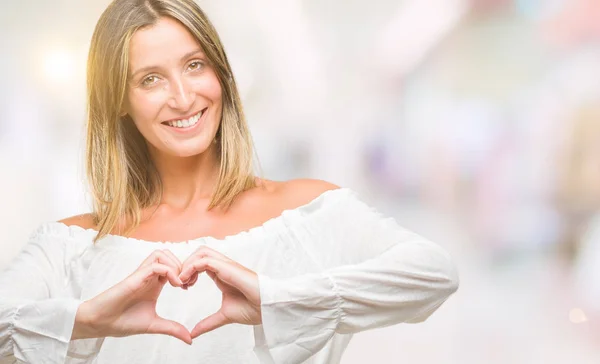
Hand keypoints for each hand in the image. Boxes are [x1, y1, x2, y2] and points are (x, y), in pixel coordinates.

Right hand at [74, 249, 191, 343]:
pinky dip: (169, 271)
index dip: (185, 272)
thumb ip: (172, 329)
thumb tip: (190, 340)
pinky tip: (174, 285)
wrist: (100, 324)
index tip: (189, 287)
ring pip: (161, 254)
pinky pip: (155, 265)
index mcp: (155, 284)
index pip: (173, 265)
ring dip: (175, 264)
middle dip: (183, 265)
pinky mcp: (135, 278)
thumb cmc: (122, 321)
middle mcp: (149, 276)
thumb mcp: (154, 325)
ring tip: (180, 283)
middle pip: (168, 254)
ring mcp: (141, 275)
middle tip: (188, 283)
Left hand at [179, 247, 261, 337]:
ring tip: (182, 281)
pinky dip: (192, 267)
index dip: (188, 271)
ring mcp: (226, 265)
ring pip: (201, 252)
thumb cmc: (252, 309)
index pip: (200, 262)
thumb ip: (208, 323)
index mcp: (222, 274)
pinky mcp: (227, 267)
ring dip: (188, 263)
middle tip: (180, 282)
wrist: (266, 308)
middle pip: (199, 252)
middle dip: (186, 263)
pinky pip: (204, 260)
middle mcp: (223, 266)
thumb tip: (193, 333)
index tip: (183, 287)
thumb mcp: (223, 316)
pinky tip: (187, 281)